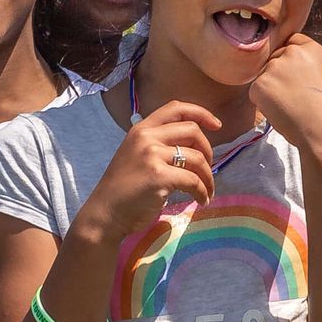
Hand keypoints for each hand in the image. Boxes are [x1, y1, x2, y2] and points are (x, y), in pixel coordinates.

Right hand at [81, 97, 220, 241]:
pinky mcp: (159, 176)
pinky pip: (193, 180)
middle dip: (208, 150)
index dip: (201, 113)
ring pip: (197, 158)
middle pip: (192, 130)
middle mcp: (146, 137)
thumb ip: (158, 144)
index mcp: (141, 129)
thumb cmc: (123, 189)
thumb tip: (194, 146)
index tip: (217, 125)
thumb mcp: (136, 155)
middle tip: (208, 169)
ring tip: (207, 191)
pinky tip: (201, 200)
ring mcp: (152, 155)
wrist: (105, 213)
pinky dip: (202, 192)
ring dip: (208, 177)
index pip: (176, 108)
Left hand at [250, 32, 321, 154]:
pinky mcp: (260, 83)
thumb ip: (304, 67)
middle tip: (294, 97)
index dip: (290, 61)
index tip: (295, 76)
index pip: (291, 43)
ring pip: (263, 76)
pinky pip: (255, 92)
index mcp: (312, 48)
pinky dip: (263, 104)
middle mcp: (292, 52)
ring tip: (290, 107)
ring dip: (270, 90)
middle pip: (274, 59)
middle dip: (278, 75)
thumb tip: (284, 72)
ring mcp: (274, 66)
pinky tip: (281, 112)